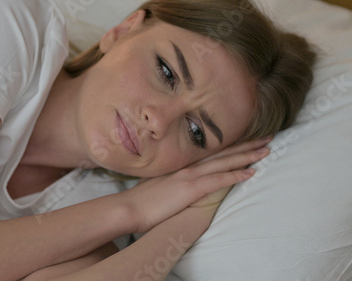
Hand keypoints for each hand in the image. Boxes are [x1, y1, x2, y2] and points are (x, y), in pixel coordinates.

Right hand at [120, 137, 271, 232]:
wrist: (128, 208)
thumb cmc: (141, 201)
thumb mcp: (158, 185)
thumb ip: (172, 181)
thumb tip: (180, 183)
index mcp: (181, 166)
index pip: (211, 153)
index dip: (230, 146)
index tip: (247, 140)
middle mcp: (187, 166)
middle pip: (222, 153)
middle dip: (246, 145)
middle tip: (267, 137)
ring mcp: (189, 175)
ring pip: (224, 162)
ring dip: (247, 156)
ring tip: (266, 150)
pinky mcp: (190, 188)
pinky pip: (218, 180)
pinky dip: (235, 175)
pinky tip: (251, 172)